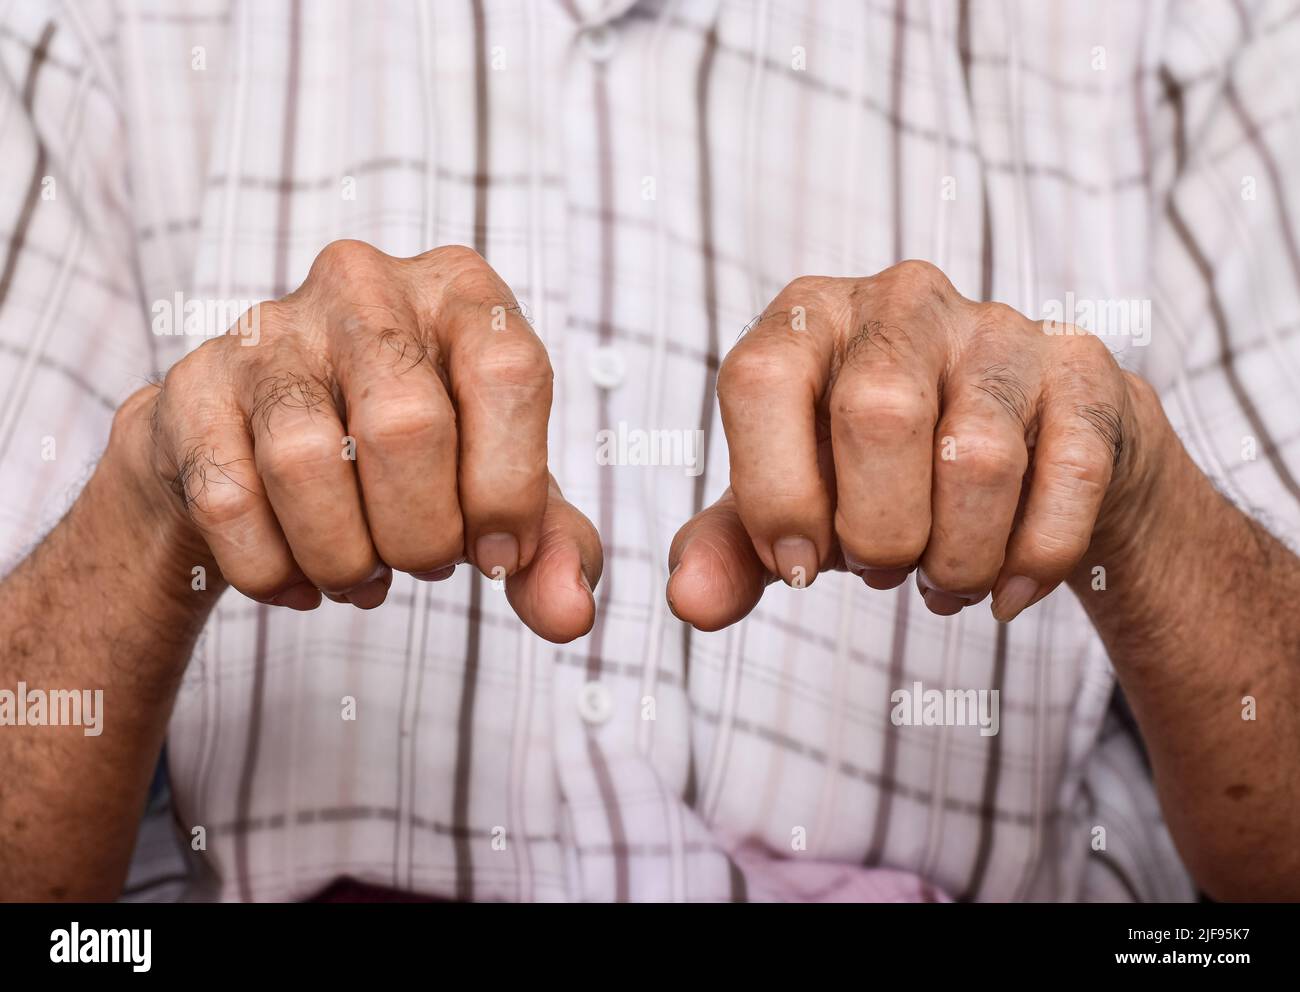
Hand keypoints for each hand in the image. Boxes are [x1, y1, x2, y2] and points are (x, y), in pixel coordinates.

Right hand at [123, 240, 600, 642]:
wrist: (264, 447)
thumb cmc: (412, 462)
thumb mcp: (499, 493)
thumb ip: (551, 549)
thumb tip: (570, 614)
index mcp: (462, 292)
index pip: (508, 373)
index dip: (509, 486)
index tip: (499, 555)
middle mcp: (363, 287)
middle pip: (406, 425)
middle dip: (423, 536)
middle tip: (423, 563)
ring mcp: (268, 331)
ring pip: (306, 463)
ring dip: (344, 559)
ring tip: (362, 574)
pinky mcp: (192, 388)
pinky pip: (229, 501)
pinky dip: (274, 571)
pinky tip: (299, 578)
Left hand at [667, 259, 1156, 629]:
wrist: (1015, 448)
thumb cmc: (876, 472)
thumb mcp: (790, 504)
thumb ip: (730, 549)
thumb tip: (690, 601)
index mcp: (806, 318)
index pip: (761, 378)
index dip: (774, 489)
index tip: (797, 565)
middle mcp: (901, 302)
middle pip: (878, 416)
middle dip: (878, 534)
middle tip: (882, 570)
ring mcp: (1000, 329)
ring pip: (978, 459)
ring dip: (957, 560)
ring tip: (943, 579)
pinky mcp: (1082, 371)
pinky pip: (1069, 477)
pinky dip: (1030, 561)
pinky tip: (1007, 588)